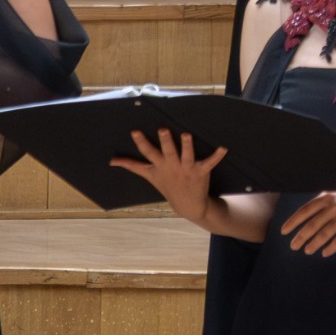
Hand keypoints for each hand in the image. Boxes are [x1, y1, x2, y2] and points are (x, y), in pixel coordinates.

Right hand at [112, 127, 227, 224]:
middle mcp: (172, 166)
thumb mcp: (149, 175)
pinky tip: (223, 148)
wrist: (188, 204)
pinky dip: (217, 156)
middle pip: (168, 152)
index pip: (148, 153)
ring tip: (186, 135)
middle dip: (165, 142)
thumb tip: (112, 160)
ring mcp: (187, 169)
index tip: (135, 131)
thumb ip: (132, 165)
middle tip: (163, 129)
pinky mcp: (201, 171)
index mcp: (159, 166)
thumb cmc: (167, 184)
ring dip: (187, 146)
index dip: (141, 142)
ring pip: (187, 155)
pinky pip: (210, 162)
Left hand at [279, 190, 335, 255]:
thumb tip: (311, 211)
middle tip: (293, 246)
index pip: (306, 210)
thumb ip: (327, 199)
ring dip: (314, 244)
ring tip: (307, 251)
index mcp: (329, 195)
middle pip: (312, 224)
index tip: (284, 231)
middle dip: (301, 236)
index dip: (293, 221)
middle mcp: (335, 206)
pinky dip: (332, 247)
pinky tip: (325, 253)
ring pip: (325, 233)